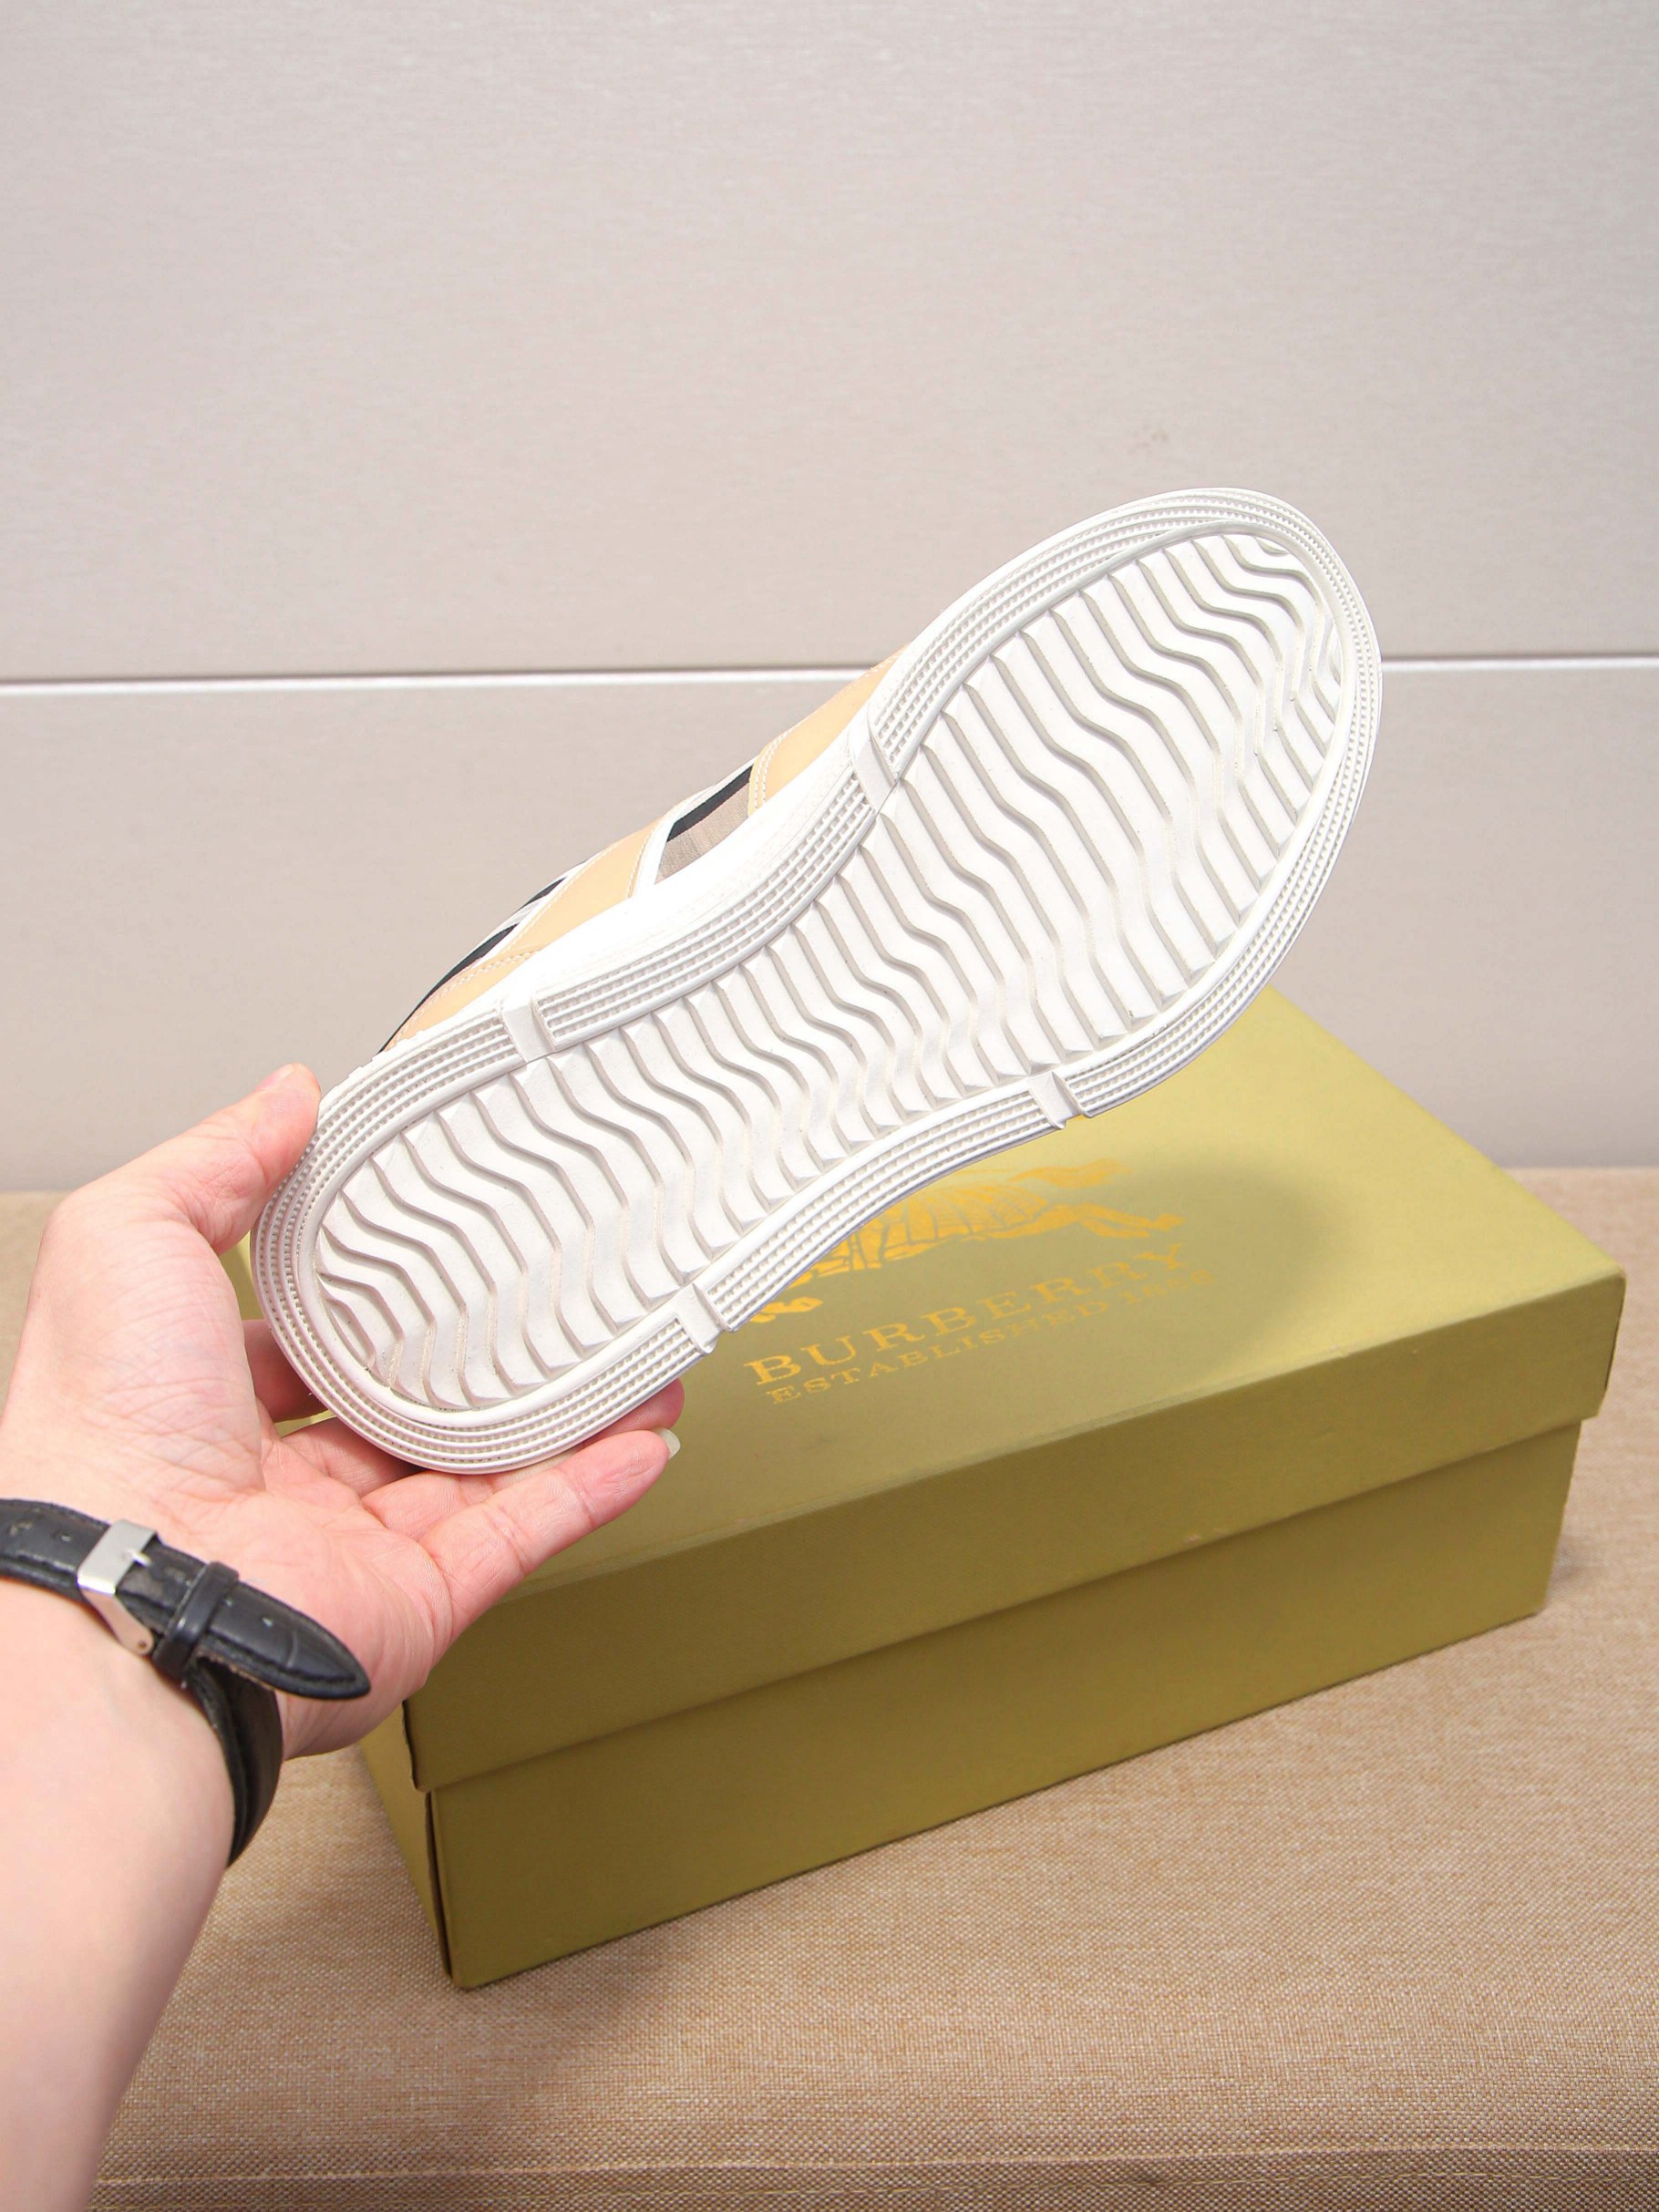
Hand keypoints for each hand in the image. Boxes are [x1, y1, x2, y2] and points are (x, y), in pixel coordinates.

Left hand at [0, 1065, 680, 1755]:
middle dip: (474, 1365)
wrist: (133, 1594)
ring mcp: (350, 1547)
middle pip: (401, 1413)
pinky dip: (590, 1488)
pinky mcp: (416, 1599)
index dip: (352, 1295)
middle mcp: (273, 1485)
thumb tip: (280, 1099)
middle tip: (539, 1307)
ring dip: (560, 1420)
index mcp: (200, 1405)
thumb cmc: (99, 1435)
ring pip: (481, 1473)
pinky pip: (522, 1533)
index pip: (293, 1343)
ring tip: (621, 1363)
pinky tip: (640, 1439)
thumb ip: (212, 1161)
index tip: (418, 1248)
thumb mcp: (127, 1237)